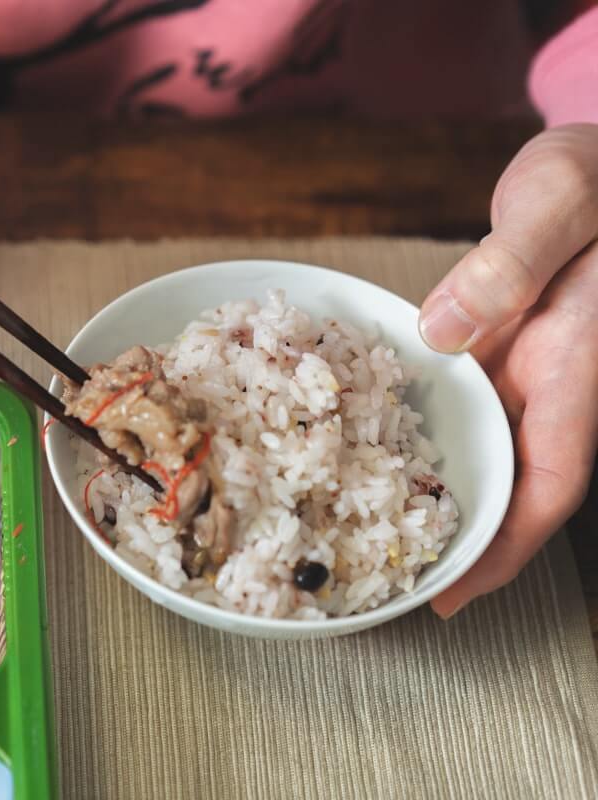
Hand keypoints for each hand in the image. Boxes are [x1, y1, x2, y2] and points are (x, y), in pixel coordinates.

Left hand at [419, 123, 597, 617]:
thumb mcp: (559, 201)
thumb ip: (508, 265)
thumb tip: (442, 331)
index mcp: (578, 366)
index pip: (551, 483)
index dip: (506, 549)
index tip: (457, 596)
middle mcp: (551, 380)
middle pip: (509, 483)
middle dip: (460, 540)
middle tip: (392, 582)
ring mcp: (523, 365)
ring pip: (481, 448)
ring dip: (438, 491)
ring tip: (368, 530)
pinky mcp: (498, 341)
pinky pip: (461, 402)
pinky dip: (423, 430)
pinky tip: (371, 441)